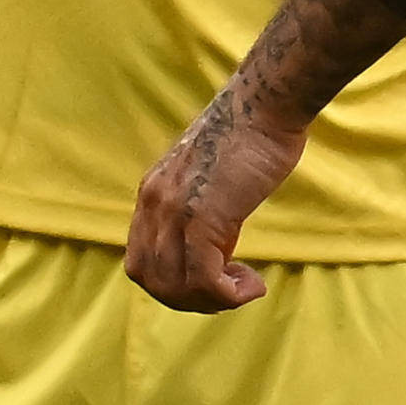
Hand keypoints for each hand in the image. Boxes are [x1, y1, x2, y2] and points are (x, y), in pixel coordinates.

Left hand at [125, 86, 300, 312]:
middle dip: (190, 300)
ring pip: (175, 286)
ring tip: (244, 287)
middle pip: (151, 280)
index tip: (211, 278)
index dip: (172, 283)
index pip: (140, 261)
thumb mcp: (211, 173)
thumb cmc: (252, 133)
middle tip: (229, 292)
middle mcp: (154, 203)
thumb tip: (215, 236)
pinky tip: (254, 284)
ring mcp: (175, 211)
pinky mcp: (202, 218)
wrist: (265, 103)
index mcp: (153, 193)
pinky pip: (204, 279)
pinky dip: (228, 295)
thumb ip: (200, 202)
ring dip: (211, 301)